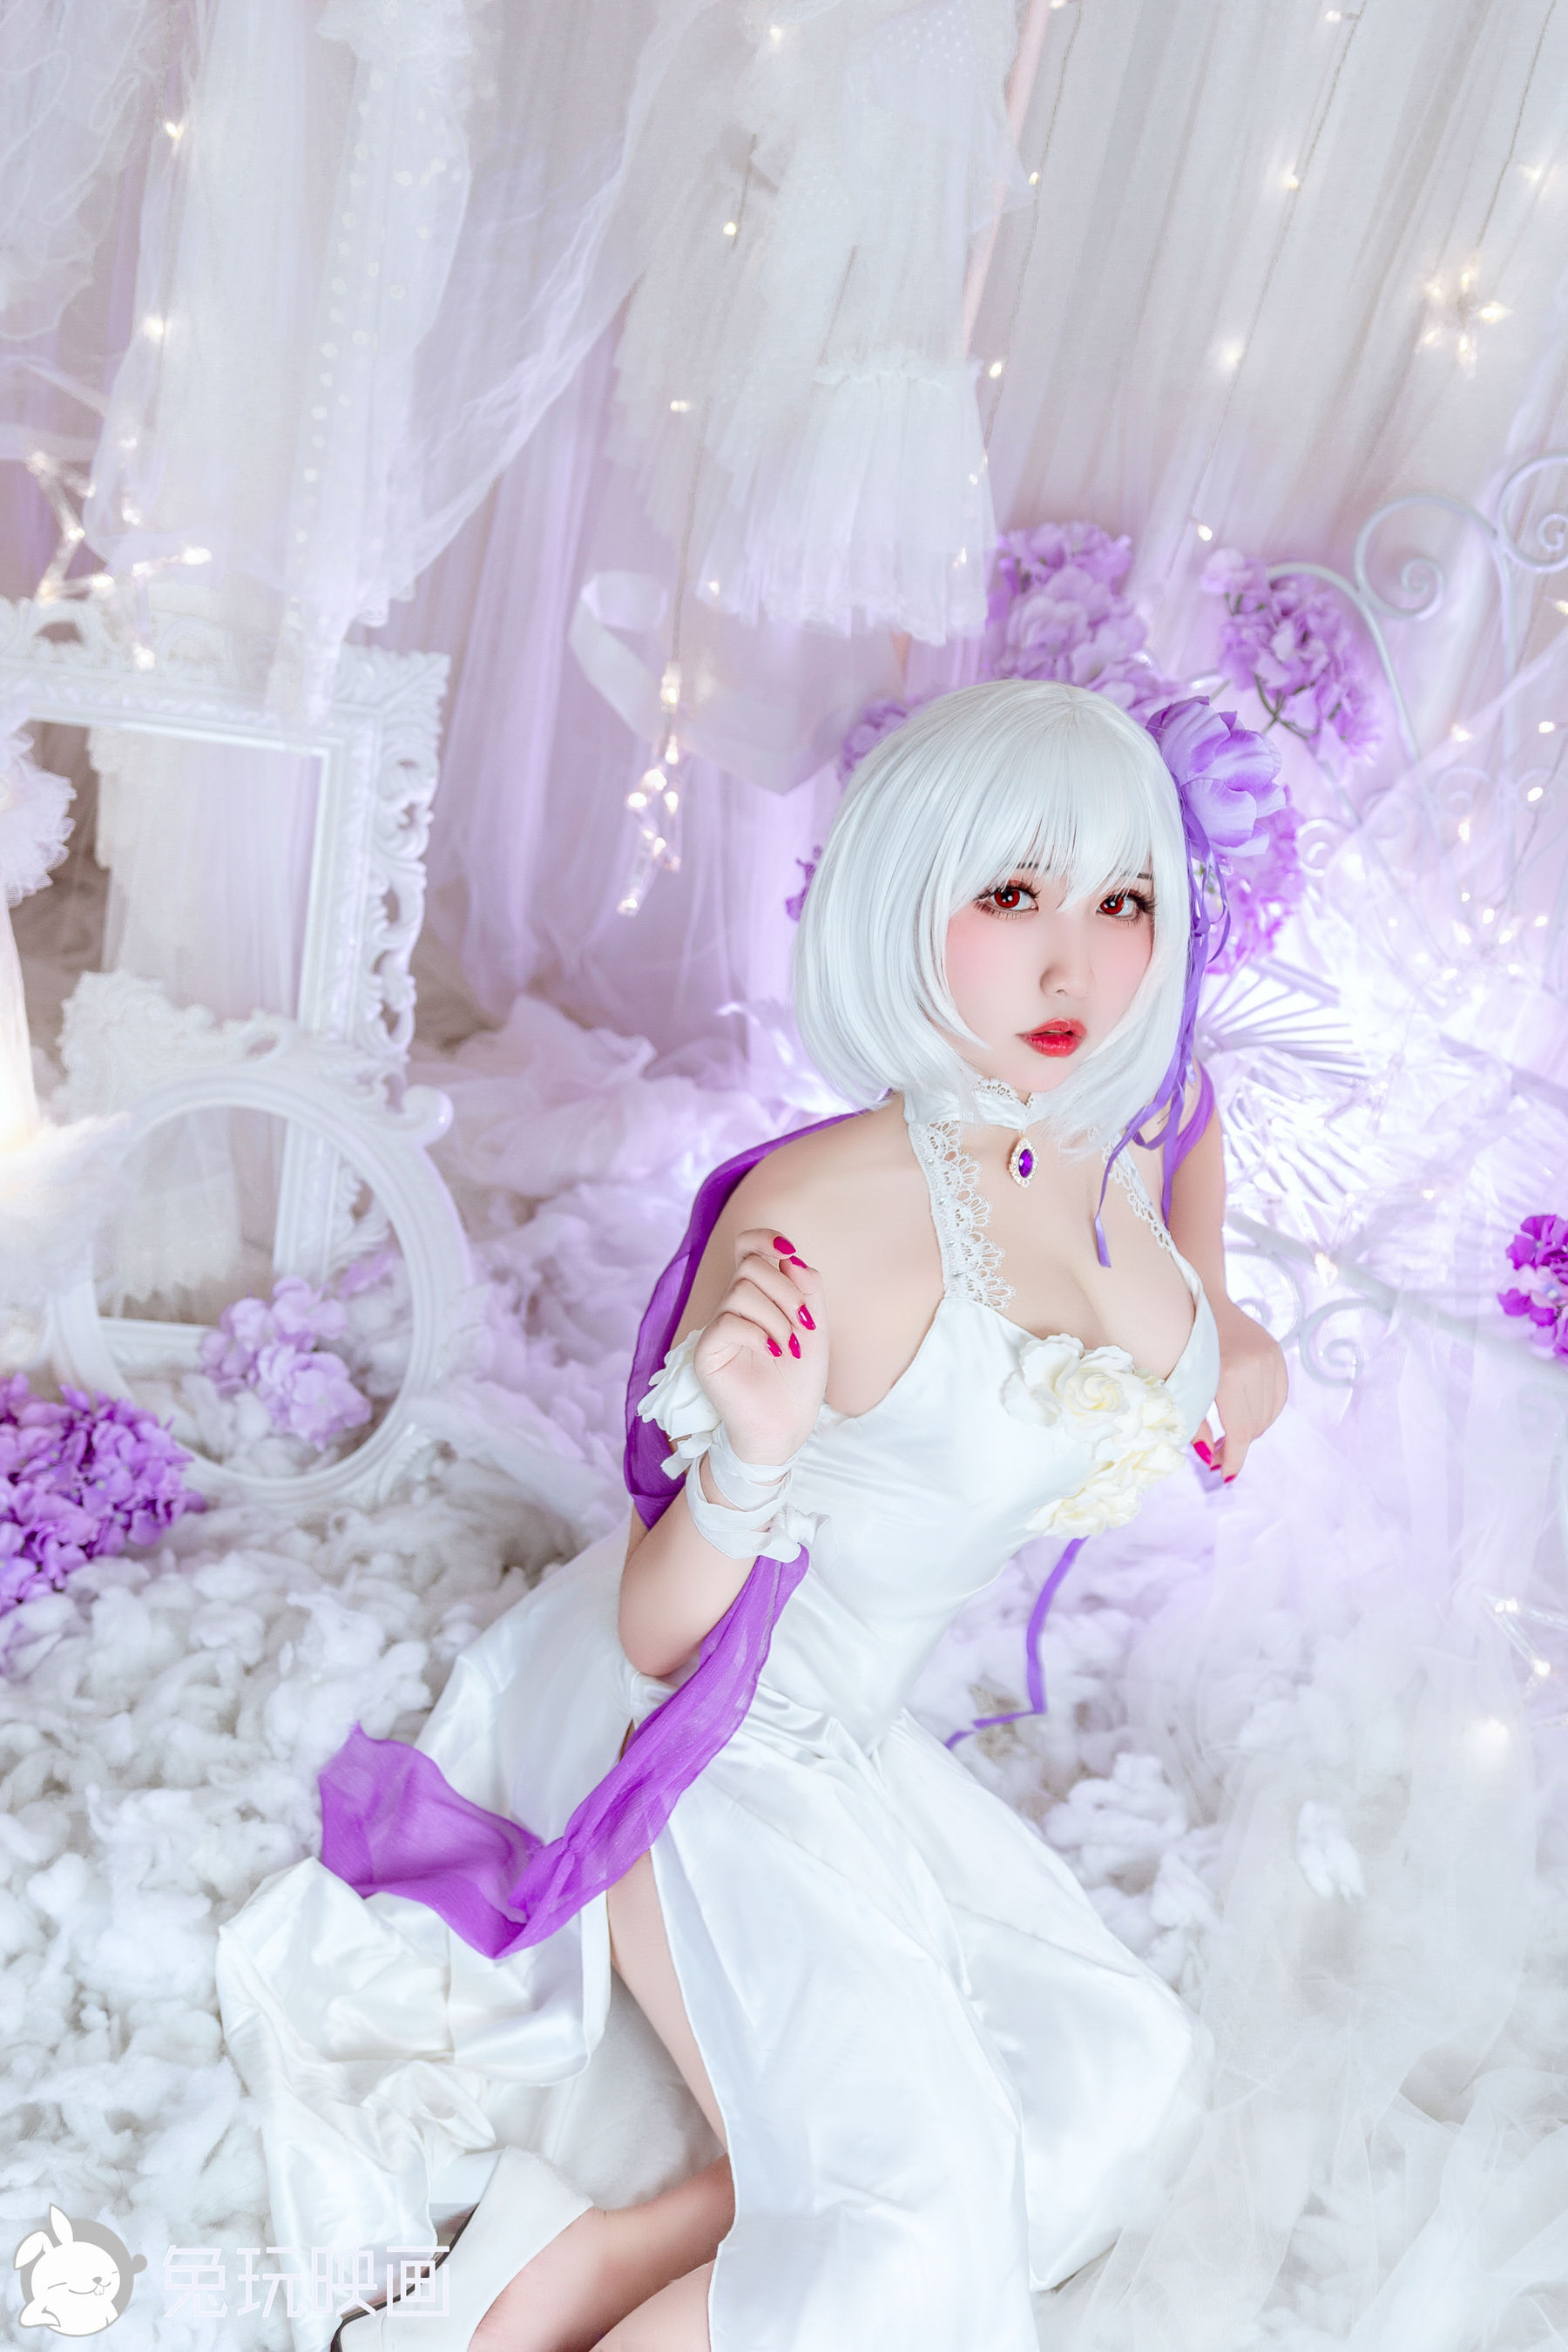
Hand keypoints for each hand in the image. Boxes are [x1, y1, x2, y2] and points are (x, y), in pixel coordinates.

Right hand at [691, 1228, 826, 1467]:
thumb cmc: (799, 1380)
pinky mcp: (706, 1352)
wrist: (787, 1425)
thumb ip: (807, 1288)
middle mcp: (732, 1307)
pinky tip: (771, 1353)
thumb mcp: (814, 1326)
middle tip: (802, 1325)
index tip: (789, 1252)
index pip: (747, 1247)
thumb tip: (789, 1257)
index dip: (764, 1238)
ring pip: (742, 1292)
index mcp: (757, 1297)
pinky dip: (757, 1334)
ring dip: (777, 1318)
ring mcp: (717, 1329)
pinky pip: (728, 1322)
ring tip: (788, 1347)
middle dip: (786, 1290)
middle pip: (750, 1265)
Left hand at [1193, 1301, 1286, 1480]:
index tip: (1225, 1475)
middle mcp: (1255, 1366)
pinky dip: (1264, 1411)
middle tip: (1217, 1454)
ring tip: (1229, 1433)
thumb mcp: (1179, 1383)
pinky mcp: (1277, 1353)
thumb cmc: (1178, 1342)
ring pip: (1269, 1415)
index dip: (1234, 1458)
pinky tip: (1245, 1413)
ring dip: (1251, 1429)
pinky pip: (1278, 1398)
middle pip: (1255, 1426)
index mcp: (1228, 1374)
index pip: (1240, 1432)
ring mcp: (1270, 1358)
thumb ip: (1194, 1421)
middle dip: (1237, 1445)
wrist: (1199, 1296)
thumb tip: (1207, 1456)